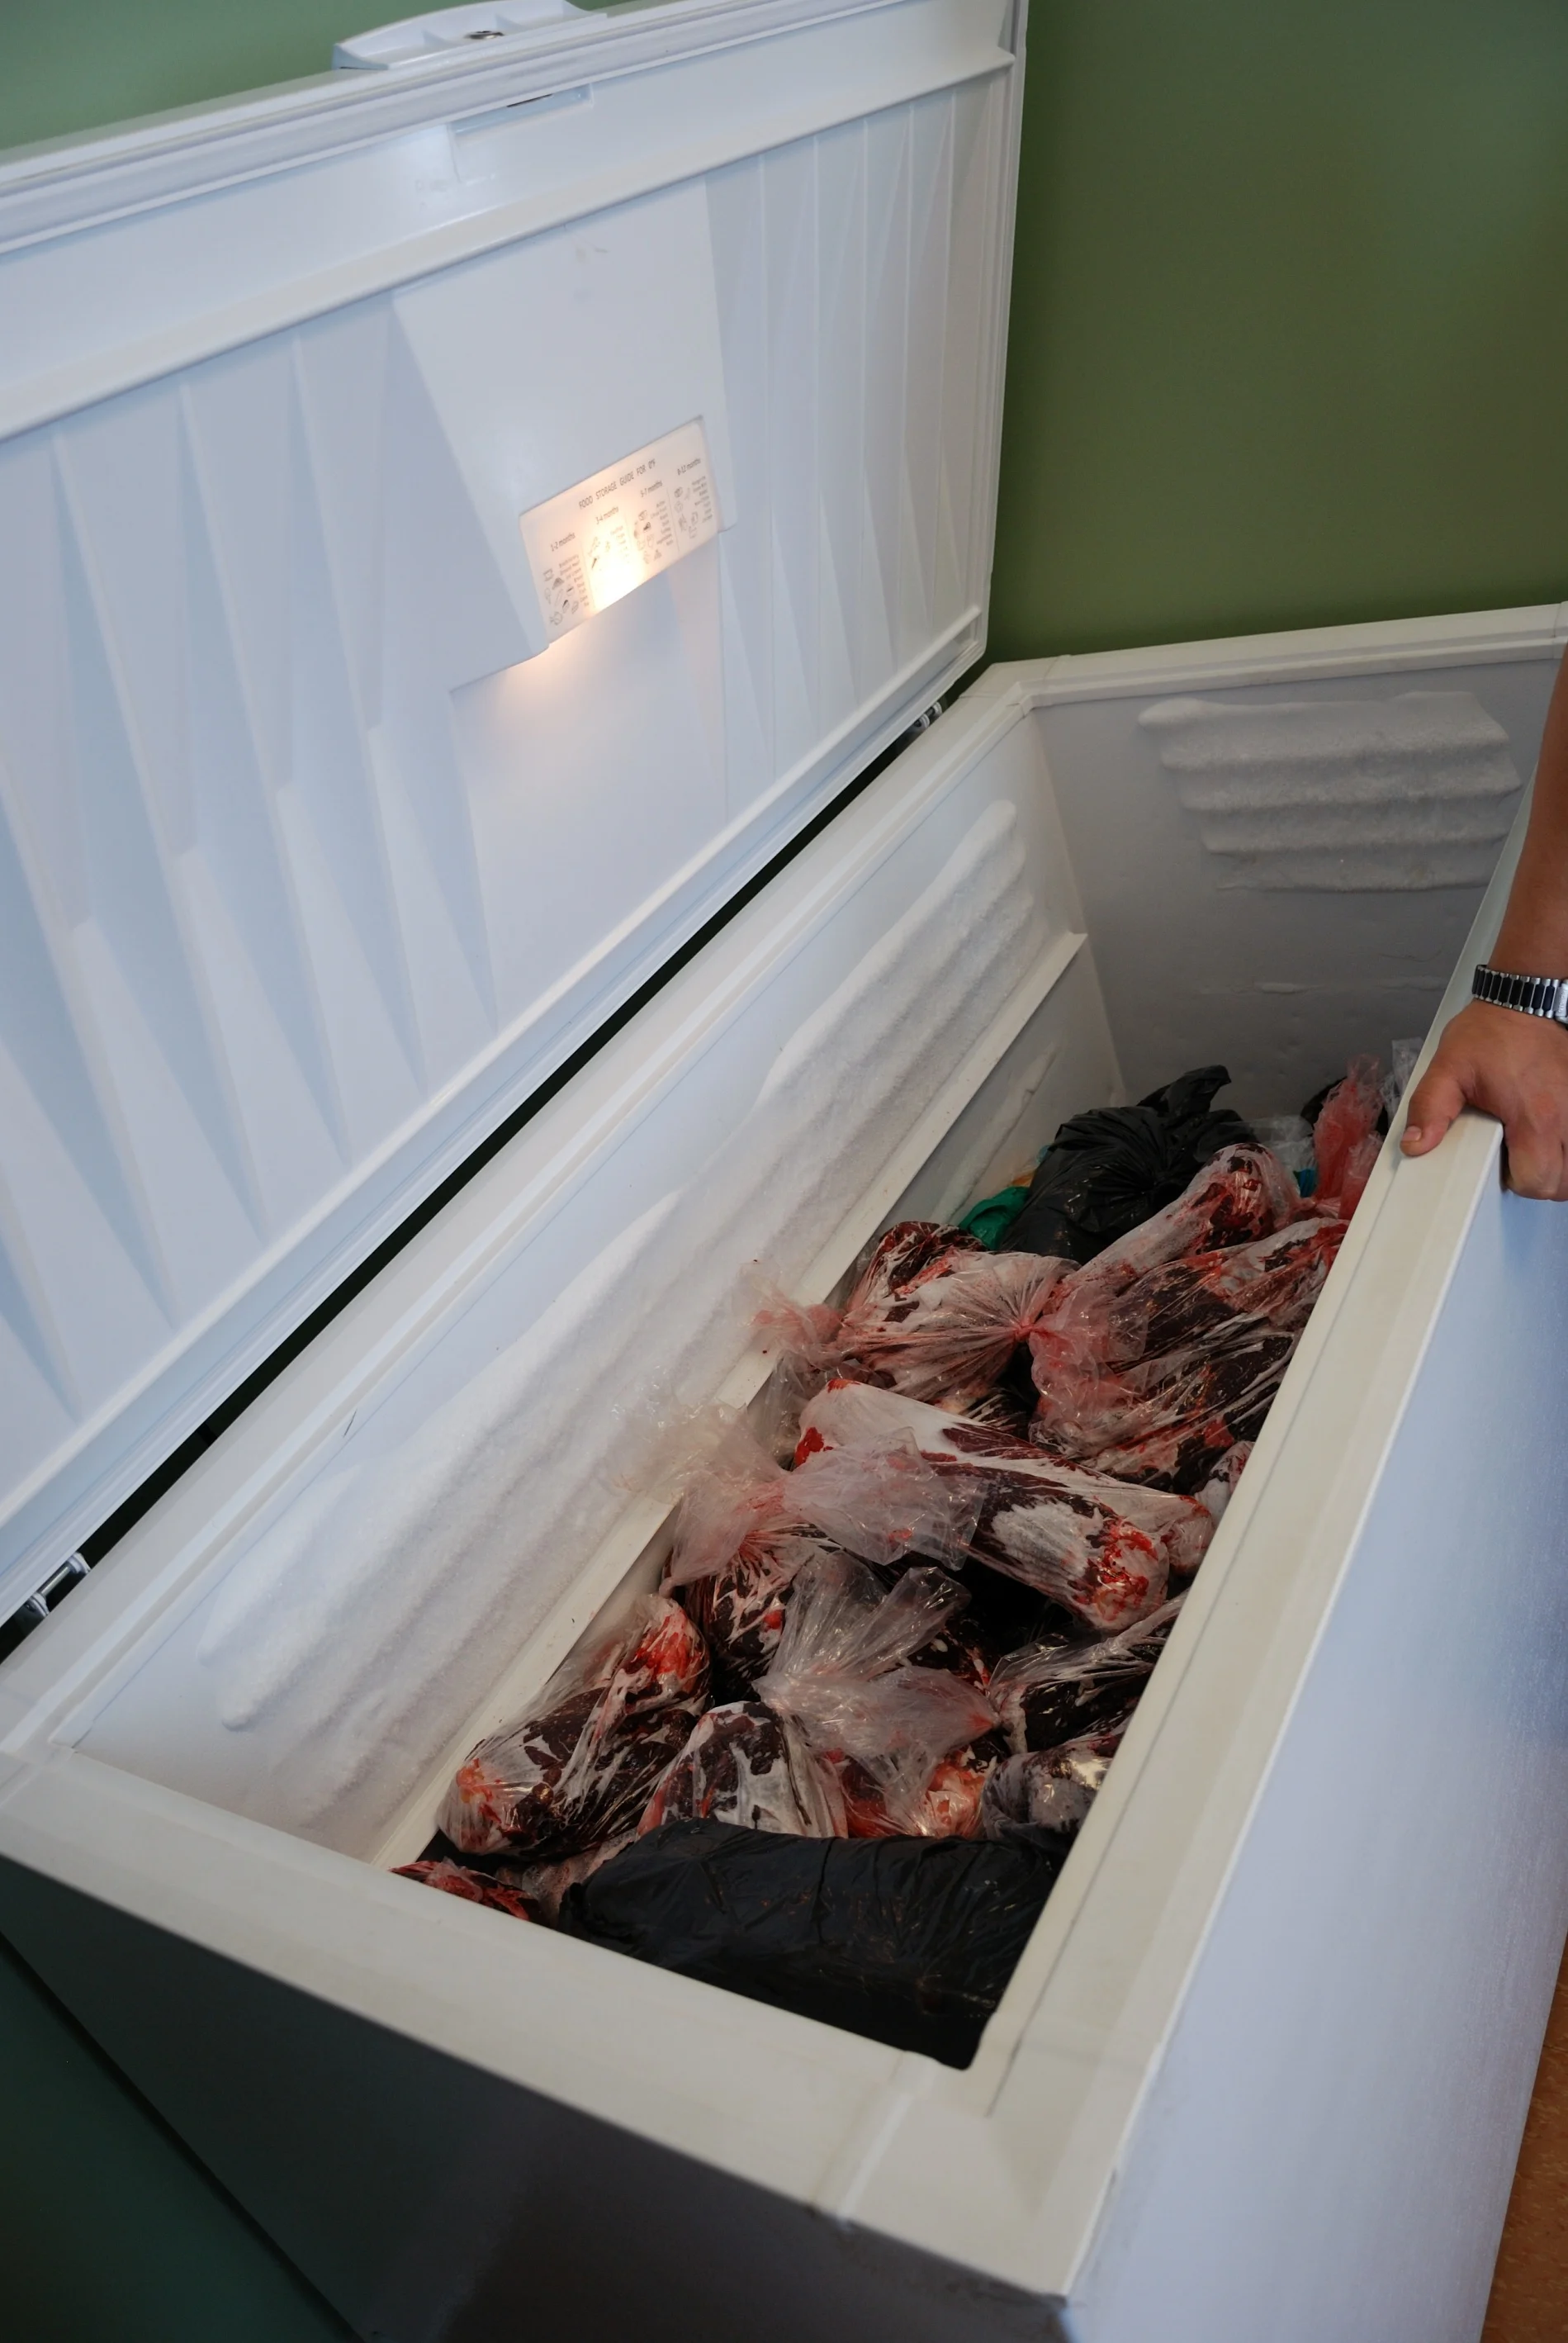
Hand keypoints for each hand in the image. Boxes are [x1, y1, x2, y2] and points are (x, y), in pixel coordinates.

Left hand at [1401, 1001, 1567, 1197]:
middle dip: (1540, 1179)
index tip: (1504, 1164)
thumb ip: (1429, 1109)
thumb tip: (1417, 1143)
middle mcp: (1564, 1115)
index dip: (1517, 1180)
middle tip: (1520, 1160)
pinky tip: (1553, 1136)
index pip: (1538, 1179)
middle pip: (1564, 1180)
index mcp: (1533, 1115)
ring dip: (1559, 1166)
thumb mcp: (1448, 1068)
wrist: (1523, 1002)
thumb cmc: (1492, 1032)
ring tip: (1537, 1151)